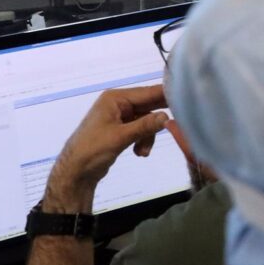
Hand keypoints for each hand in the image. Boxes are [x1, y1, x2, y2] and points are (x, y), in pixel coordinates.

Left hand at [43, 84, 170, 211]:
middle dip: (158, 120)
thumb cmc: (92, 150)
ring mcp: (120, 116)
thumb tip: (167, 117)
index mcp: (115, 98)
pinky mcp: (122, 129)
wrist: (75, 172)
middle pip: (149, 105)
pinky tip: (139, 152)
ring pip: (147, 120)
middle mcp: (119, 103)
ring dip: (149, 135)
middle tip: (177, 127)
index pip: (148, 92)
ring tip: (143, 151)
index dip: (167, 95)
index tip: (189, 100)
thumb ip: (144, 126)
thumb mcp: (120, 137)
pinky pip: (141, 129)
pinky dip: (143, 140)